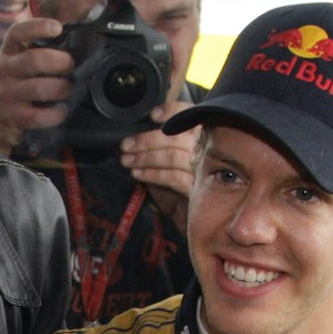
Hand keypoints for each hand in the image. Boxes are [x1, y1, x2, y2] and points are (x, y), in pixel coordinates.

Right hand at [0, 17, 74, 156]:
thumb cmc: (9, 86)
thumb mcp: (12, 64)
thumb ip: (33, 51)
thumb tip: (73, 41)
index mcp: (6, 53)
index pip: (17, 32)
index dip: (38, 26)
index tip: (57, 28)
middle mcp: (3, 71)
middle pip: (35, 60)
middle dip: (62, 62)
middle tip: (70, 67)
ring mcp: (6, 95)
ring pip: (41, 88)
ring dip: (62, 88)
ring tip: (67, 89)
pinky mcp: (13, 118)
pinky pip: (40, 115)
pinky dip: (56, 113)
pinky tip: (60, 110)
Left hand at [120, 98, 198, 230]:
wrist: (197, 222)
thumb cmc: (180, 191)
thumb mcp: (167, 166)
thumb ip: (159, 150)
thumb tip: (136, 141)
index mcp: (201, 138)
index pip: (191, 115)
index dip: (173, 111)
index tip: (153, 115)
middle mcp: (207, 151)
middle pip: (177, 136)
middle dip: (147, 139)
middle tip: (126, 145)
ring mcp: (206, 170)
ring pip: (173, 155)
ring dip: (145, 157)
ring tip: (127, 160)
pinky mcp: (199, 189)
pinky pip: (174, 177)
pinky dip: (153, 174)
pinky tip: (138, 174)